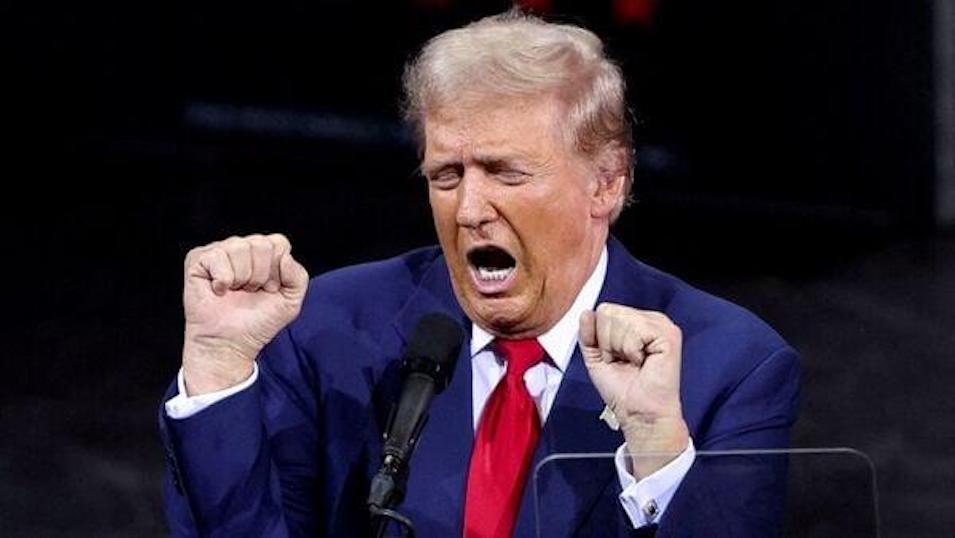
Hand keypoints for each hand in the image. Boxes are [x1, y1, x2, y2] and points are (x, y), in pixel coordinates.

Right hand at [181, 233, 308, 394]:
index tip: (269, 289)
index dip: (277, 271)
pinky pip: (217, 256)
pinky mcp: (198, 260)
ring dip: (241, 278)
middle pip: (261, 244)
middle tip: (249, 292)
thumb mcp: (290, 301)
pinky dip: (222, 279)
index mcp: (264, 253)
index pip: (278, 243)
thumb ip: (298, 277)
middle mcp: (242, 247)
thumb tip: (285, 257)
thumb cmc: (257, 323)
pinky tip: (219, 290)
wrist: (230, 343)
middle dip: (260, 275)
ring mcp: (220, 251)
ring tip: (235, 292)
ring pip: (240, 248)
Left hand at [578, 303, 688, 478]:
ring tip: (634, 363)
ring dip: (620, 348)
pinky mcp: (668, 335)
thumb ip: (588, 334)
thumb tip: (586, 313)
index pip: (605, 310)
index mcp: (636, 321)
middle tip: (624, 362)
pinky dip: (631, 351)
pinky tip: (643, 362)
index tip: (615, 358)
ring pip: (620, 319)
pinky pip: (634, 331)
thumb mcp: (595, 357)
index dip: (602, 339)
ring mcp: (661, 325)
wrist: (638, 414)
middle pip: (609, 312)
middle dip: (609, 342)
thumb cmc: (622, 391)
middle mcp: (650, 319)